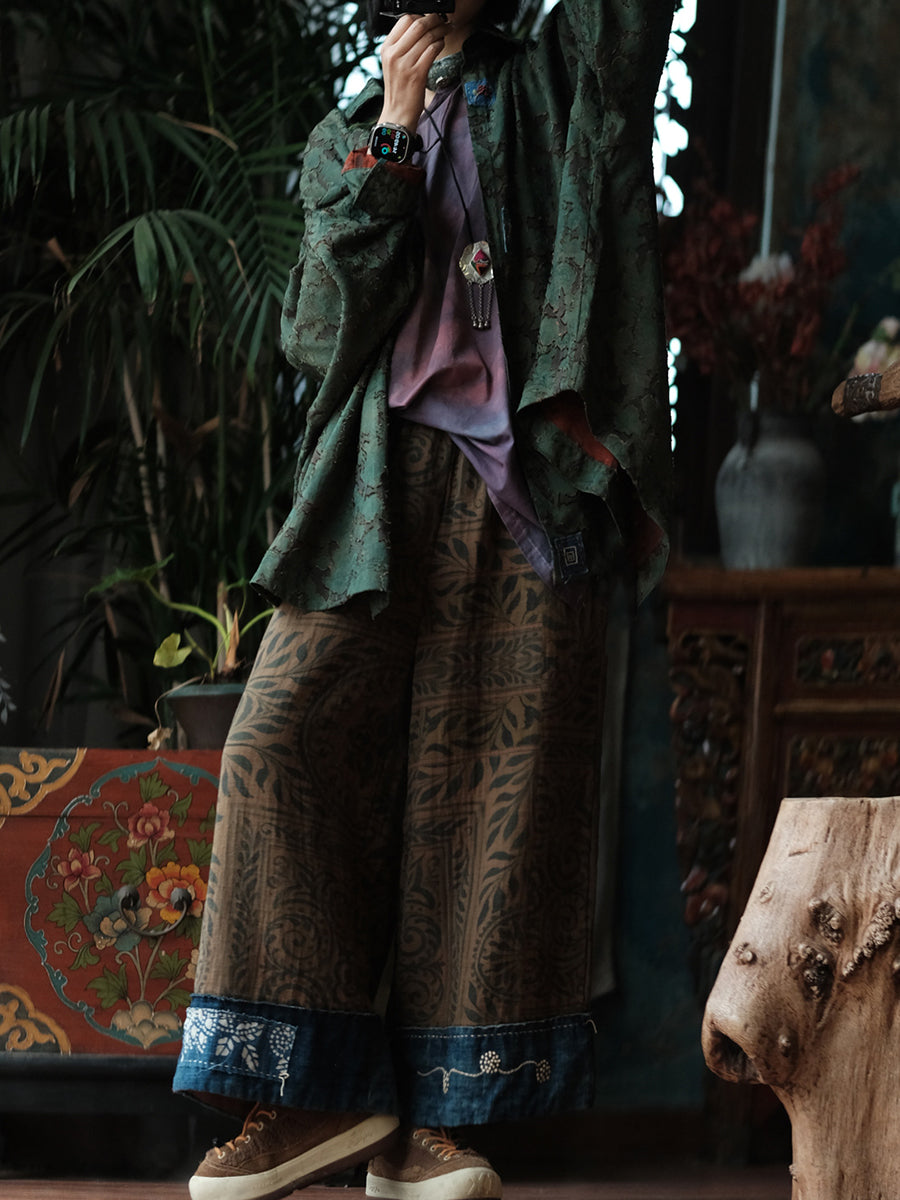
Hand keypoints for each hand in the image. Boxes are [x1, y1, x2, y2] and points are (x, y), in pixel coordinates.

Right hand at [377, 13, 445, 130]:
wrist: (397, 114)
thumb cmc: (399, 90)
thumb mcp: (393, 64)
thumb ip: (402, 45)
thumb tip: (420, 27)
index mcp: (386, 48)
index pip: (404, 20)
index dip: (420, 15)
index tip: (430, 18)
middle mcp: (393, 54)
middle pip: (417, 24)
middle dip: (434, 19)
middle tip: (443, 21)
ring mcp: (405, 64)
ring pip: (427, 36)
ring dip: (441, 30)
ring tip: (447, 30)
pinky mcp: (417, 73)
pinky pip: (432, 50)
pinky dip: (440, 44)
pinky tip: (442, 44)